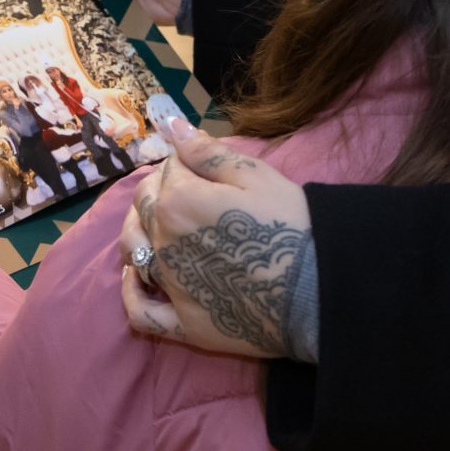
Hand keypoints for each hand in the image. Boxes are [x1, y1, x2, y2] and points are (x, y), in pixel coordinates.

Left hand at [119, 121, 311, 357]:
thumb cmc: (291, 223)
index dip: (184, 163)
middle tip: (186, 191)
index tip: (201, 166)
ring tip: (155, 225)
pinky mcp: (183, 323)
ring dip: (137, 229)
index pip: (168, 169)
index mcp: (178, 200)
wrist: (317, 288)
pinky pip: (140, 311)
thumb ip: (206, 152)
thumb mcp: (255, 175)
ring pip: (134, 249)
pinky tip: (138, 278)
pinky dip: (132, 292)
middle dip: (159, 189)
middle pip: (144, 205)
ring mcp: (170, 285)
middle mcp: (164, 241)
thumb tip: (171, 127)